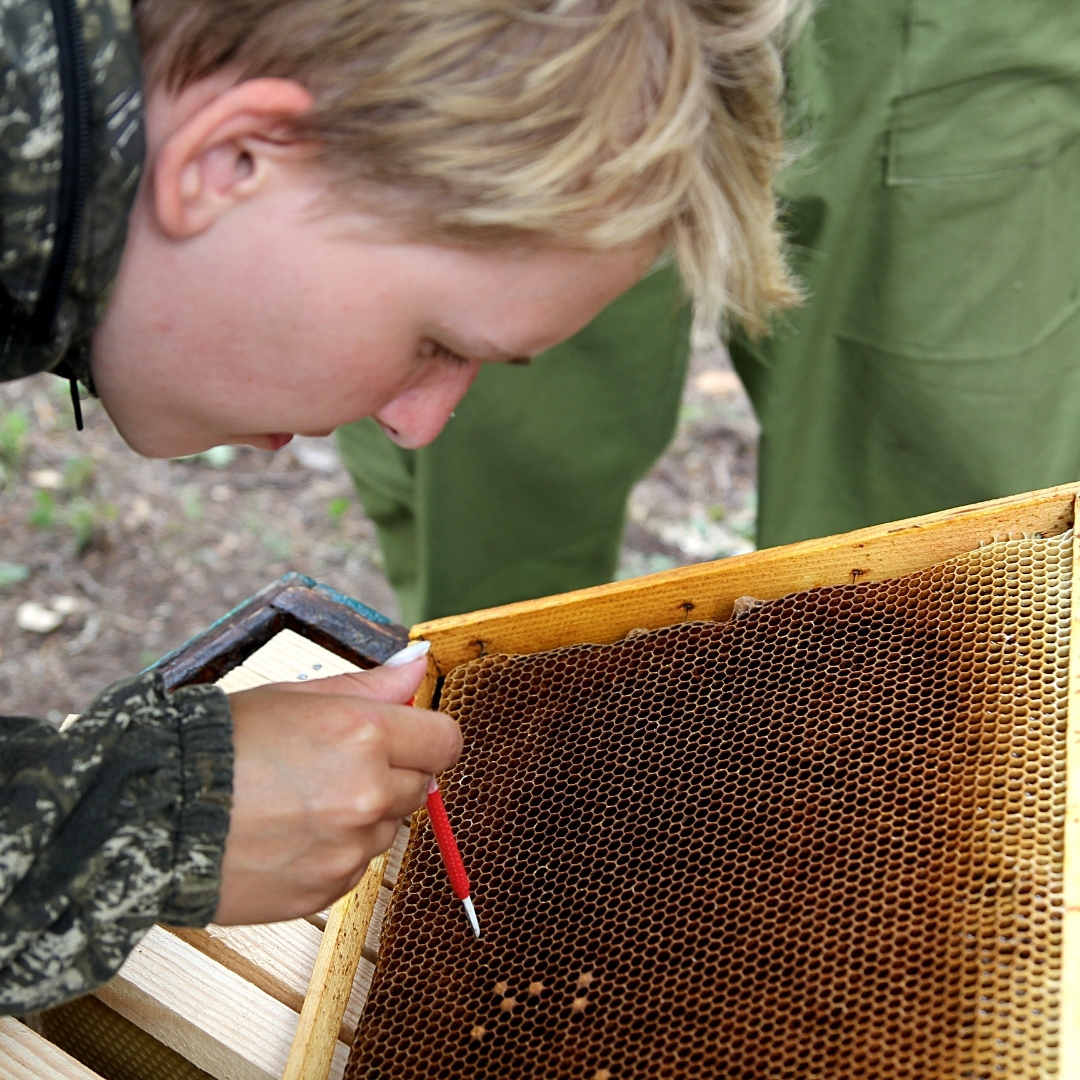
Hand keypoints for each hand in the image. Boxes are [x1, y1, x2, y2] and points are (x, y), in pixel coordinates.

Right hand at [213, 658, 459, 923]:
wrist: (154, 817)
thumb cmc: (219, 744)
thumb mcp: (294, 695)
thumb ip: (369, 685)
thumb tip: (418, 665)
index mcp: (363, 734)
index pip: (446, 740)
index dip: (426, 735)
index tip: (403, 736)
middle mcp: (367, 794)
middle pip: (421, 785)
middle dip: (392, 772)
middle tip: (332, 764)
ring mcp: (349, 848)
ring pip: (388, 828)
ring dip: (363, 815)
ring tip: (299, 801)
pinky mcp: (327, 890)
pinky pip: (356, 866)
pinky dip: (335, 852)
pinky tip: (287, 834)